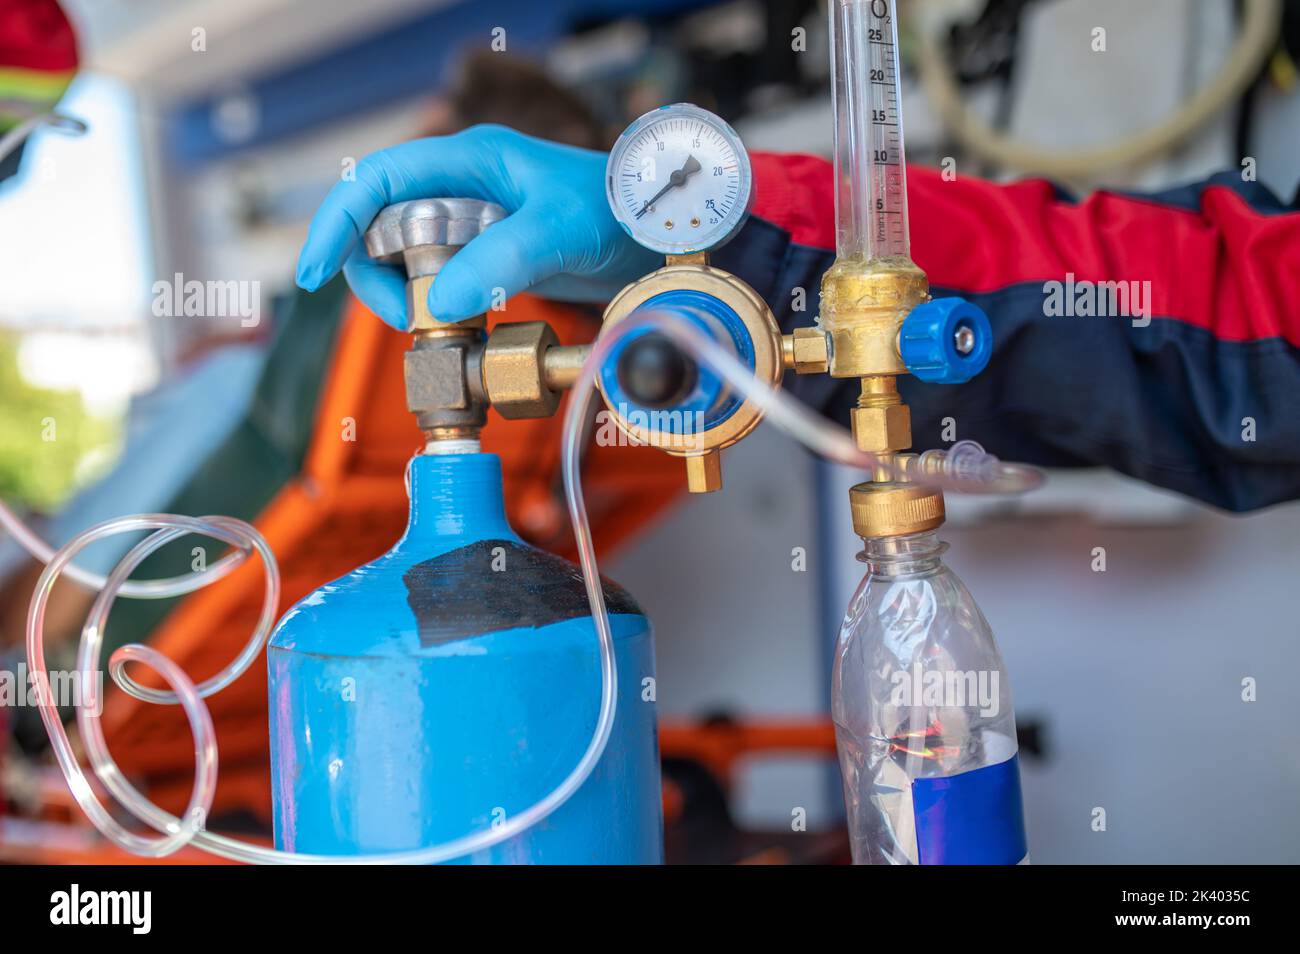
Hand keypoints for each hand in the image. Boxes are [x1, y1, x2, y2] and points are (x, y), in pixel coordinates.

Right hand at [295, 124, 660, 329]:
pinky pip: (439, 277)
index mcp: (471, 160)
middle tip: (404, 317)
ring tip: (438, 323)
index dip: (337, 222)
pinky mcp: (490, 254)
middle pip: (381, 224)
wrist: (663, 236)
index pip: (376, 181)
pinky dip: (436, 304)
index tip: (314, 271)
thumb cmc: (621, 213)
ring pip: (406, 256)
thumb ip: (499, 261)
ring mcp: (476, 220)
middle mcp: (465, 185)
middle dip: (375, 272)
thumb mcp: (559, 232)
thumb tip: (435, 303)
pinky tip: (460, 321)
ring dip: (405, 293)